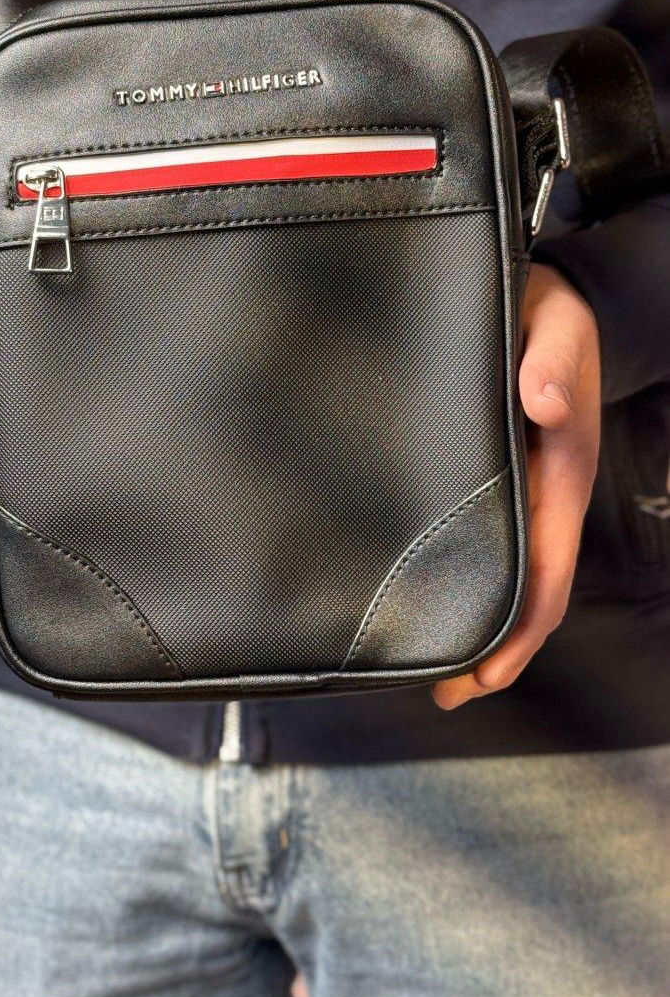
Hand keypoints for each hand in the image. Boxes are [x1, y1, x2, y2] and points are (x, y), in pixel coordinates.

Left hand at [432, 262, 600, 708]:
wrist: (553, 299)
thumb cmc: (549, 315)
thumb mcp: (555, 324)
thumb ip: (550, 361)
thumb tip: (544, 405)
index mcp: (562, 471)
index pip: (547, 571)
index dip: (520, 631)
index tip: (484, 677)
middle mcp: (547, 495)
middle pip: (531, 592)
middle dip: (496, 650)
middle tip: (446, 696)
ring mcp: (528, 493)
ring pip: (512, 576)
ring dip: (482, 626)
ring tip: (434, 670)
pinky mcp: (505, 481)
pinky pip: (494, 546)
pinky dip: (471, 584)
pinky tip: (434, 598)